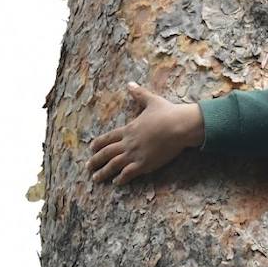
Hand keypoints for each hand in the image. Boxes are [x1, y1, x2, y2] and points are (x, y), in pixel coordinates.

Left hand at [87, 82, 203, 184]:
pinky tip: (116, 183)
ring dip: (103, 172)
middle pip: (107, 153)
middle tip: (88, 167)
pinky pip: (128, 173)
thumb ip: (139, 94)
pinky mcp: (145, 164)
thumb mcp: (151, 100)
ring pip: (114, 165)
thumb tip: (130, 83)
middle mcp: (128, 143)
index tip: (91, 148)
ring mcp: (135, 154)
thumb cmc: (167, 113)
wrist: (179, 126)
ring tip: (96, 179)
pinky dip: (121, 179)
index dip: (99, 143)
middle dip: (96, 161)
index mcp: (129, 129)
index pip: (108, 138)